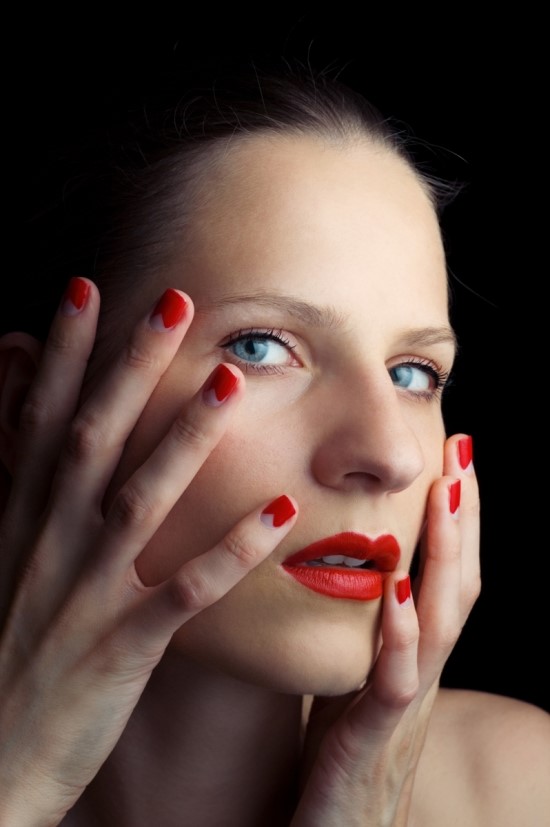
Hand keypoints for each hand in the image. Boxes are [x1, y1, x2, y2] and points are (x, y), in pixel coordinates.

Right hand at [0, 279, 297, 826]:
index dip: (64, 353)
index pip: (41, 420)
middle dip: (131, 369)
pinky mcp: (123, 647)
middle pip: (94, 441)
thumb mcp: (1, 553)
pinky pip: (185, 593)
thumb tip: (11, 393)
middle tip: (174, 302)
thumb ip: (17, 475)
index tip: (89, 287)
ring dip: (186, 440)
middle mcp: (51, 544)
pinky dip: (231, 550)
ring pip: (140, 503)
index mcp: (23, 520)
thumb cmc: (8, 645)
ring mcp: (87, 595)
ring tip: (232, 382)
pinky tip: (283, 512)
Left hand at [292, 434, 479, 826]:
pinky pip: (393, 685)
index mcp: (412, 660)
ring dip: (446, 554)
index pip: (446, 577)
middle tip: (462, 450)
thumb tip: (355, 578)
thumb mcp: (353, 685)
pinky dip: (401, 635)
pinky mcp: (370, 745)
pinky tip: (399, 590)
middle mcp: (420, 677)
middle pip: (458, 586)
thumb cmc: (338, 762)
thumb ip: (362, 637)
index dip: (457, 519)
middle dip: (464, 516)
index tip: (454, 456)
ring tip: (447, 493)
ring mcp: (403, 710)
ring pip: (441, 623)